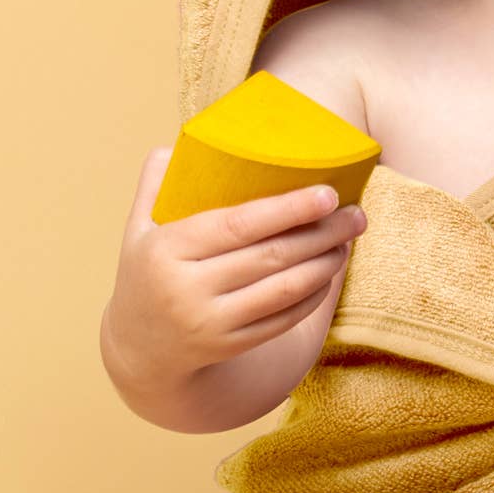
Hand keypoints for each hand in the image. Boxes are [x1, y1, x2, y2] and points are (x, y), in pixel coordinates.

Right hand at [100, 144, 368, 399]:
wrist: (139, 349)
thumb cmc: (147, 273)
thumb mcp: (137, 229)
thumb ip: (155, 184)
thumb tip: (177, 143)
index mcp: (167, 249)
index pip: (238, 225)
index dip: (287, 209)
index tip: (328, 194)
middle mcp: (187, 289)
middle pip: (271, 256)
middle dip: (321, 233)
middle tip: (356, 214)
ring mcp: (211, 323)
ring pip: (284, 289)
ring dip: (325, 263)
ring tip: (347, 239)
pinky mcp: (231, 346)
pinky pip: (284, 318)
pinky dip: (313, 294)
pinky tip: (329, 272)